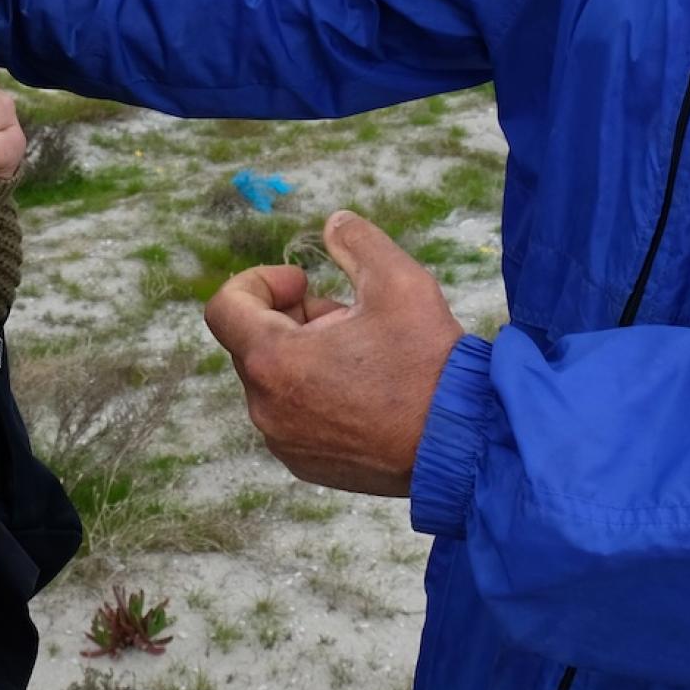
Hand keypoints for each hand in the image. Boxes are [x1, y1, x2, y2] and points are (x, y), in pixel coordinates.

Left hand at [202, 210, 464, 497]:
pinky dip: (317, 393)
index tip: (304, 282)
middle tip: (351, 317)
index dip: (259, 281)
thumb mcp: (398, 280)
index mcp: (273, 361)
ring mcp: (285, 443)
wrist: (465, 443)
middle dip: (296, 318)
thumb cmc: (429, 363)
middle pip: (255, 342)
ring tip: (365, 354)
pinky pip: (294, 415)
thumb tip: (333, 224)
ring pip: (277, 379)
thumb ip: (356, 241)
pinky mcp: (307, 465)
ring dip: (309, 355)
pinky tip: (368, 391)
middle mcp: (266, 409)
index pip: (224, 308)